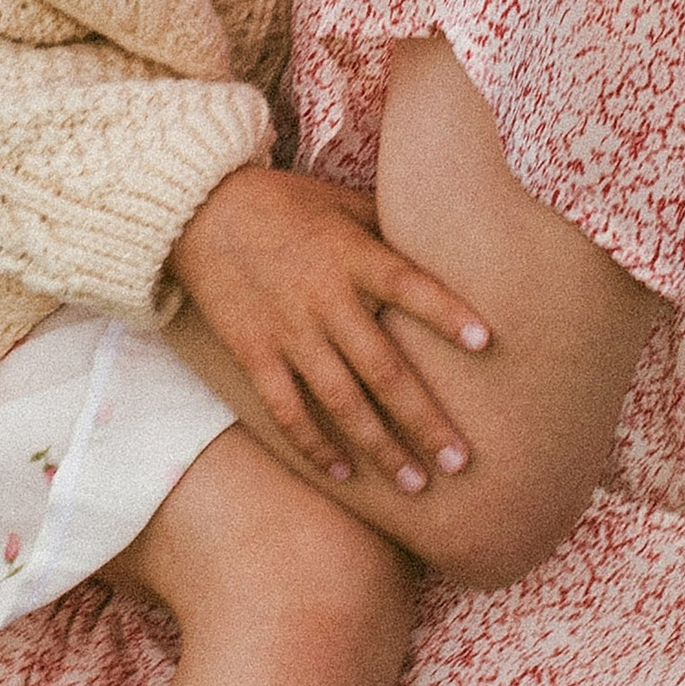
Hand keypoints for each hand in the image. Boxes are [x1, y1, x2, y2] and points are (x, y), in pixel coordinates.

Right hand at [169, 165, 490, 494]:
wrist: (198, 210)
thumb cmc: (283, 203)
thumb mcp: (341, 202)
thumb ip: (389, 229)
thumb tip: (446, 244)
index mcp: (352, 256)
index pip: (408, 285)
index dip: (446, 312)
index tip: (486, 342)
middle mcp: (324, 298)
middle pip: (383, 368)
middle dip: (424, 419)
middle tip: (460, 462)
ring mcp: (288, 331)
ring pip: (341, 401)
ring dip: (380, 446)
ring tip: (415, 483)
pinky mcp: (254, 353)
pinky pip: (287, 410)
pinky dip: (314, 445)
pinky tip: (344, 474)